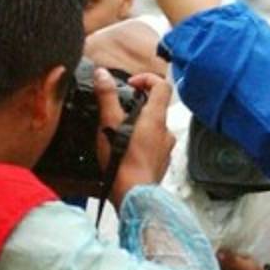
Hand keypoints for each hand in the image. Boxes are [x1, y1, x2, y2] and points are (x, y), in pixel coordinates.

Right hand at [94, 69, 174, 207]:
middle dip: (138, 106)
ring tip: (118, 133)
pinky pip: (153, 146)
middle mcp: (166, 132)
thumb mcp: (109, 124)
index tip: (131, 85)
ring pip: (155, 128)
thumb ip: (107, 96)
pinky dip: (142, 143)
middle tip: (118, 112)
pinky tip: (125, 151)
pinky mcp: (161, 162)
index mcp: (156, 118)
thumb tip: (103, 74)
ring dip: (139, 126)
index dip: (147, 79)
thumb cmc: (122, 161)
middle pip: (157, 108)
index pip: (162, 86)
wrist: (133, 194)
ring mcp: (166, 148)